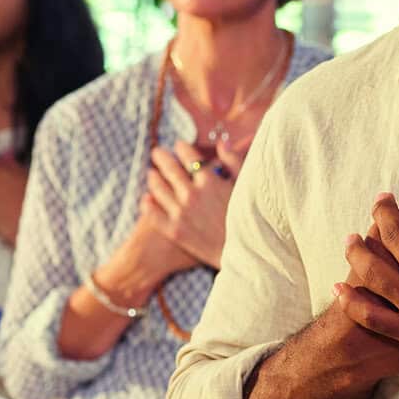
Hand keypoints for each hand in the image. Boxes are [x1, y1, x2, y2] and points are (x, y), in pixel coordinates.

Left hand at [142, 140, 244, 269]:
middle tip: (156, 152)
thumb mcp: (246, 186)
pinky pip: (153, 214)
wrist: (246, 255)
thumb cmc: (252, 219)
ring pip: (158, 189)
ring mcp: (180, 213)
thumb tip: (222, 143)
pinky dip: (147, 204)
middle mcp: (191, 193)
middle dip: (161, 157)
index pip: (188, 155)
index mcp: (209, 180)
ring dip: (153, 178)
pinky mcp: (174, 231)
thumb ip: (234, 161)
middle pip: (169, 169)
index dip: (182, 148)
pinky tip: (146, 199)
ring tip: (151, 173)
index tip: (178, 145)